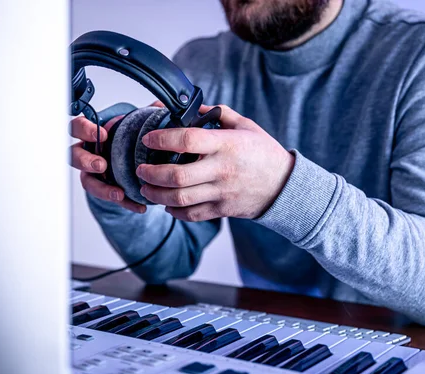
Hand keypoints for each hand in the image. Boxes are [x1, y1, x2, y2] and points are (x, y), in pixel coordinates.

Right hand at [69, 114, 146, 212]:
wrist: (133, 157)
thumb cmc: (128, 137)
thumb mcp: (136, 122)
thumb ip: (146, 113)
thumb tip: (160, 105)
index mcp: (90, 133)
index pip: (76, 127)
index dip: (85, 130)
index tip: (101, 134)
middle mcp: (86, 153)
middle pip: (73, 156)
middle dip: (85, 161)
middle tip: (101, 165)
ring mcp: (92, 173)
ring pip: (87, 181)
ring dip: (101, 188)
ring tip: (118, 194)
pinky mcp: (104, 189)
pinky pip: (109, 198)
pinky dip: (125, 203)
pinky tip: (139, 206)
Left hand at [136, 105, 294, 220]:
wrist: (284, 185)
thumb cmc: (263, 153)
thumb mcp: (245, 125)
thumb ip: (217, 114)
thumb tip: (190, 108)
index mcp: (226, 145)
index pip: (187, 140)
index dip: (162, 139)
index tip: (149, 139)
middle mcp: (221, 170)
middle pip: (177, 176)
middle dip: (151, 174)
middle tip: (140, 169)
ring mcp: (221, 193)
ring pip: (180, 199)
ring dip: (156, 195)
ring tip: (146, 188)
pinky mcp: (222, 210)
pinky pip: (191, 214)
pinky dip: (174, 211)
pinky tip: (167, 203)